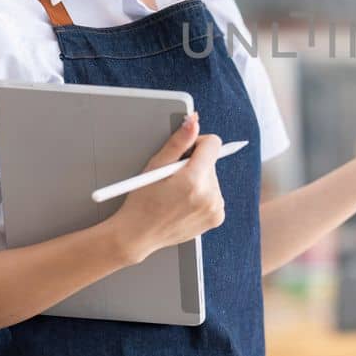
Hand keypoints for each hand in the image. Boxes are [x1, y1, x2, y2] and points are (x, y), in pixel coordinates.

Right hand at [102, 112, 225, 264]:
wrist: (138, 235)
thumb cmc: (142, 200)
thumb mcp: (156, 166)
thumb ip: (178, 142)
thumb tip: (194, 121)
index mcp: (193, 179)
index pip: (213, 144)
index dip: (198, 143)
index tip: (185, 152)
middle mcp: (209, 195)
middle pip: (211, 162)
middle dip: (195, 165)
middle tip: (173, 180)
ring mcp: (215, 208)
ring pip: (213, 179)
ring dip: (199, 180)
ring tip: (177, 194)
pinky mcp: (216, 218)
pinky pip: (215, 195)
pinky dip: (203, 195)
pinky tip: (184, 203)